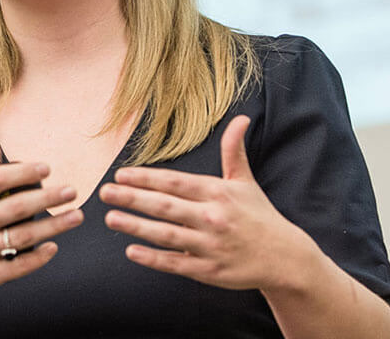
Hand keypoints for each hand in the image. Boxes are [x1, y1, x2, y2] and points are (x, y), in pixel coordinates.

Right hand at [0, 143, 83, 301]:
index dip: (23, 172)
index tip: (47, 169)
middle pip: (15, 208)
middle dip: (48, 198)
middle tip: (71, 191)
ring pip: (22, 237)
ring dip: (54, 226)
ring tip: (75, 216)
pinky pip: (19, 265)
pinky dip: (39, 256)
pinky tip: (54, 246)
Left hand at [98, 115, 317, 290]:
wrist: (286, 258)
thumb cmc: (259, 216)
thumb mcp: (246, 181)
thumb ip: (234, 150)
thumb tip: (241, 118)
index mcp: (218, 193)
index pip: (175, 183)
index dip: (146, 178)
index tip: (121, 174)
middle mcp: (213, 218)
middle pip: (165, 206)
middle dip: (132, 198)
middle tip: (103, 191)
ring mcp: (211, 246)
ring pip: (167, 235)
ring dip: (136, 226)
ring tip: (110, 217)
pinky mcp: (210, 271)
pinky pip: (177, 263)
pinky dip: (154, 258)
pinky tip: (131, 251)